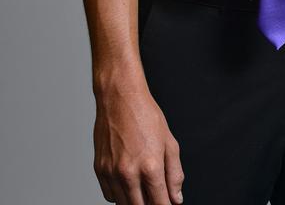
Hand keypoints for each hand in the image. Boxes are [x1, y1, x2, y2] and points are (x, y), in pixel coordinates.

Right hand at [93, 79, 183, 204]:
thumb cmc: (146, 115)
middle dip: (150, 204)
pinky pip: (110, 195)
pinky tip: (128, 181)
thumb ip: (175, 173)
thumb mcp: (169, 142)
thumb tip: (176, 198)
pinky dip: (119, 194)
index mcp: (150, 166)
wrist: (120, 98)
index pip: (159, 203)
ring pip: (123, 204)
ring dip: (134, 201)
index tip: (167, 204)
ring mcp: (112, 173)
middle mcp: (129, 173)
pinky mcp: (99, 170)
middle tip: (156, 195)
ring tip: (142, 186)